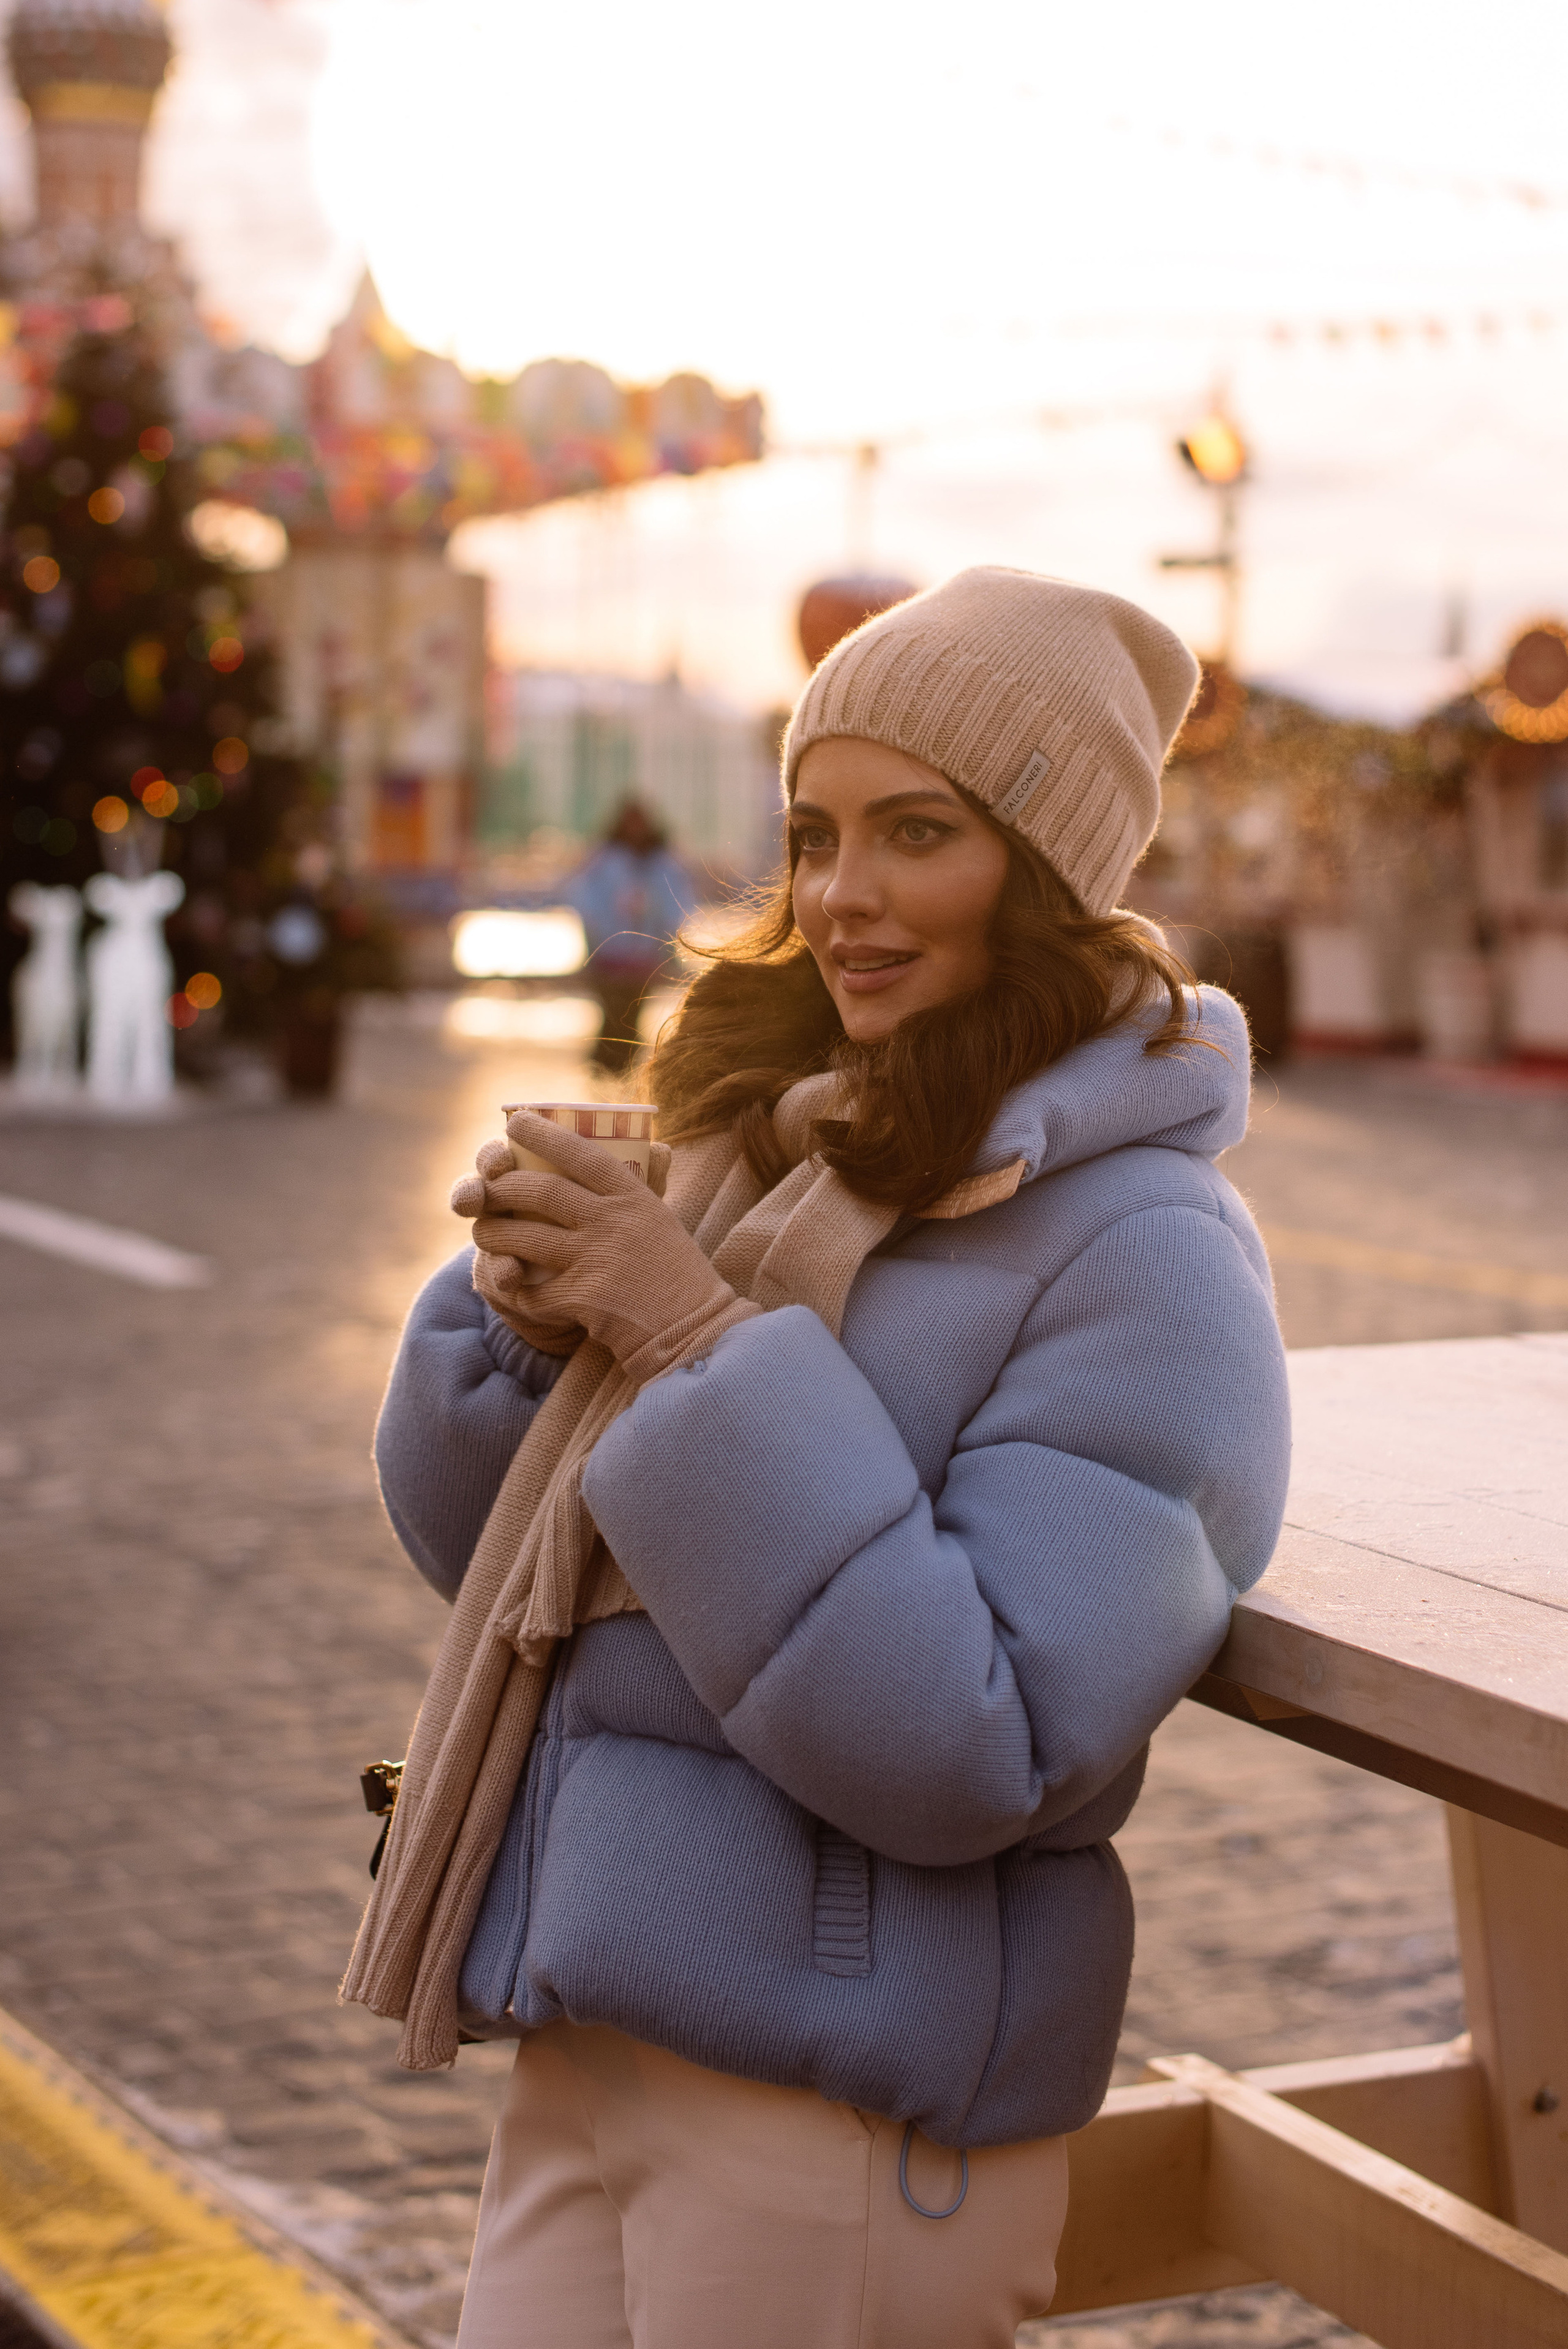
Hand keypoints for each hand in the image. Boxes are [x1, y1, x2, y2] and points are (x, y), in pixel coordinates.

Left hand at [451, 1110, 758, 1382]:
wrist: (693, 1330)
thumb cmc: (679, 1274)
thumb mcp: (663, 1220)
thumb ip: (643, 1188)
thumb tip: (645, 1147)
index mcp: (635, 1198)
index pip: (583, 1154)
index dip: (544, 1135)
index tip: (515, 1121)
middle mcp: (614, 1222)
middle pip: (543, 1192)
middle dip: (504, 1187)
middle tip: (485, 1185)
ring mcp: (596, 1259)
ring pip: (528, 1237)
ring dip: (495, 1234)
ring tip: (481, 1230)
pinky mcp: (583, 1298)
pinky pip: (535, 1290)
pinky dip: (518, 1289)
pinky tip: (511, 1286)